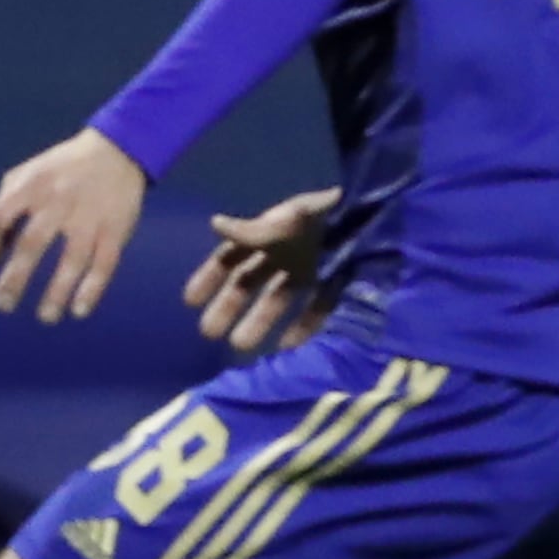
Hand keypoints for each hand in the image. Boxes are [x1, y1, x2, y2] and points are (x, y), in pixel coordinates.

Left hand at [0, 129, 146, 323]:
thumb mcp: (29, 172)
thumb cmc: (61, 169)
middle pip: (32, 244)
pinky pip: (104, 264)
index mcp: (32, 186)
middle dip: (15, 279)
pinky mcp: (115, 230)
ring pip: (72, 260)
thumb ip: (5, 202)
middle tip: (2, 306)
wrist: (117, 149)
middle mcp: (59, 201)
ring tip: (45, 318)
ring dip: (56, 293)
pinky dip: (92, 289)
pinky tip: (79, 311)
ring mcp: (90, 217)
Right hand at [184, 188, 341, 350]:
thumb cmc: (322, 214)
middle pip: (248, 283)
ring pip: (276, 299)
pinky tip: (285, 346)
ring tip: (241, 347)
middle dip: (228, 307)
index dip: (209, 278)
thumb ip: (252, 230)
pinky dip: (299, 328)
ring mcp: (308, 269)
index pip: (230, 258)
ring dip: (258, 321)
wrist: (368, 211)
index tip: (189, 302)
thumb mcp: (285, 220)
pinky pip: (312, 310)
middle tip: (208, 333)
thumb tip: (215, 224)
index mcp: (267, 235)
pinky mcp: (332, 283)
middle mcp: (283, 254)